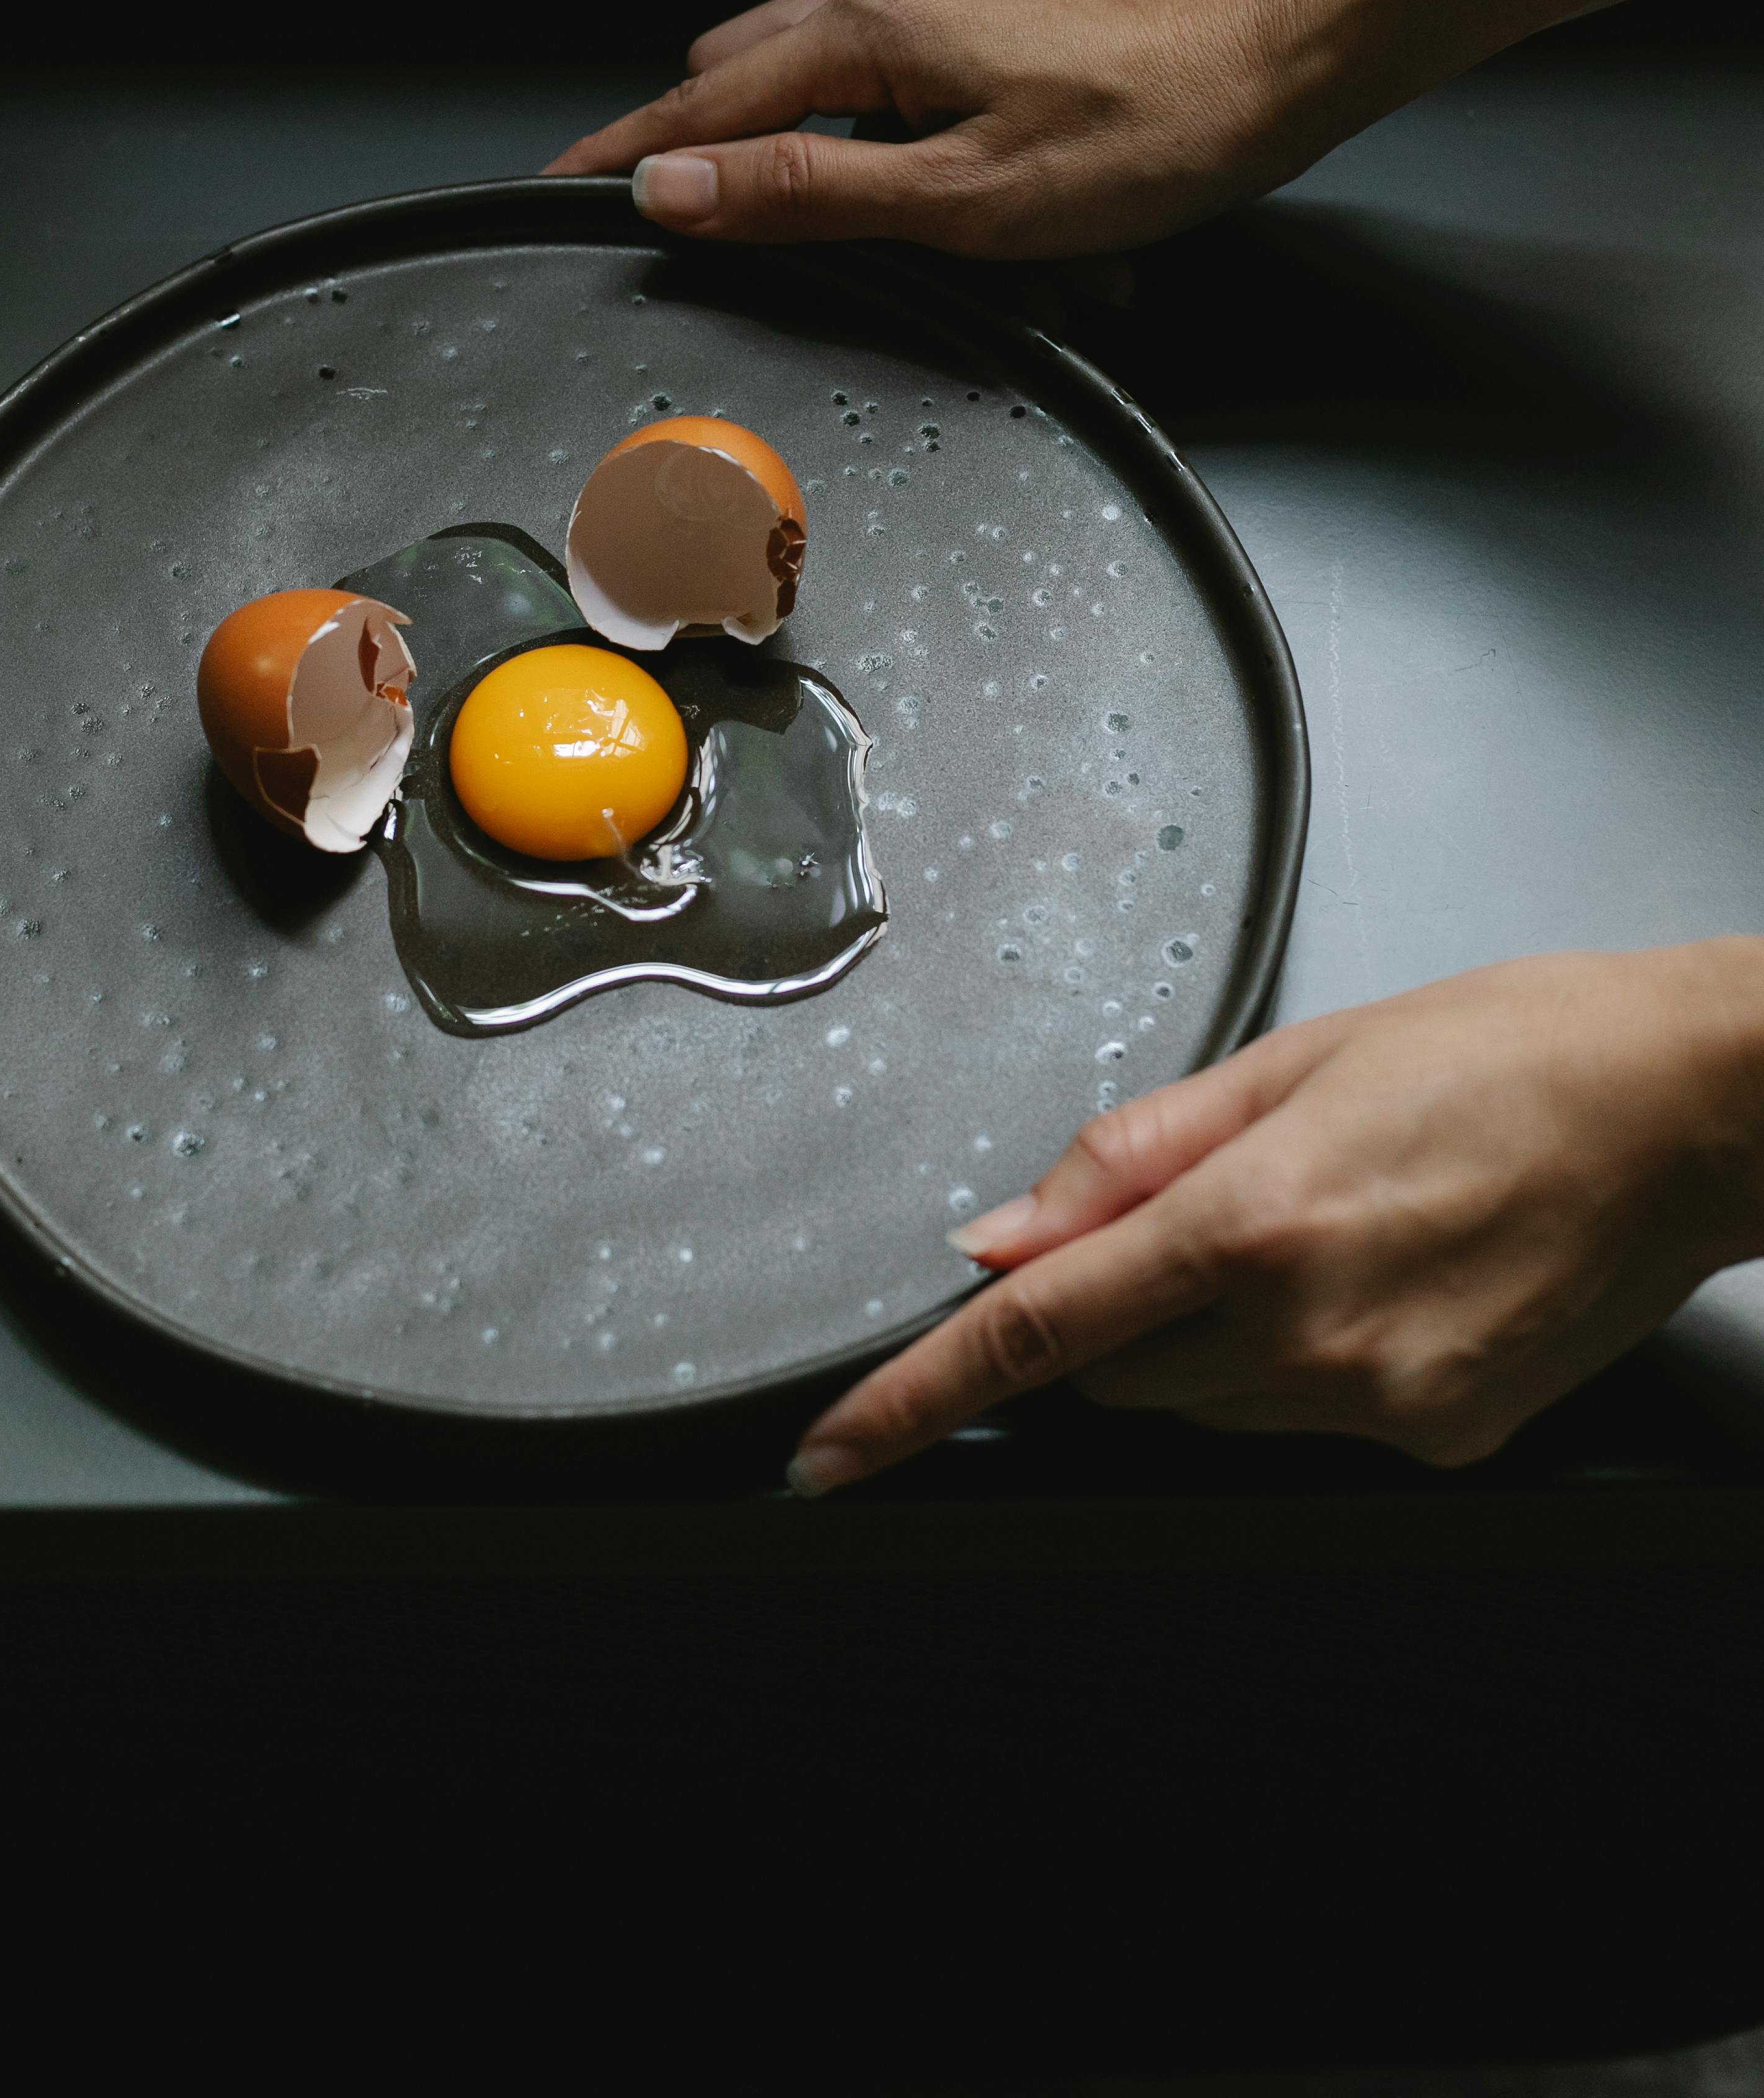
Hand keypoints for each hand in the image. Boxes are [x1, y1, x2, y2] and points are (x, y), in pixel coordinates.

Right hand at [543, 0, 1449, 259]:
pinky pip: (892, 66)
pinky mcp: (995, 11)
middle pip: (745, 64)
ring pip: (821, 63)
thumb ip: (802, 190)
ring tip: (792, 220)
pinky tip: (916, 190)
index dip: (627, 153)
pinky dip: (875, 129)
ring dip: (799, 141)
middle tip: (660, 217)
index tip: (557, 186)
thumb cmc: (1151, 129)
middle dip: (698, 140)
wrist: (1284, 60)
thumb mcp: (960, 198)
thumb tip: (673, 186)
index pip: (703, 98)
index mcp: (872, 25)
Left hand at [786, 942, 1763, 1492]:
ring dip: (1215, 1333)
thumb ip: (1129, 1158)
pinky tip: (1390, 1270)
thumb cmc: (1507, 1049)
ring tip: (1330, 1219)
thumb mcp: (1297, 1060)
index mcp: (1258, 1222)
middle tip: (1218, 1203)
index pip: (1039, 1334)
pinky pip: (1310, 1419)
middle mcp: (1313, 1337)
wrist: (1689, 1111)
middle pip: (1124, 1372)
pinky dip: (1307, 1359)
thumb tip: (1000, 1237)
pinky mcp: (1445, 1442)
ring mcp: (1385, 1406)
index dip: (916, 1401)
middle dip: (1122, 1308)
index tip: (829, 1458)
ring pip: (1209, 1404)